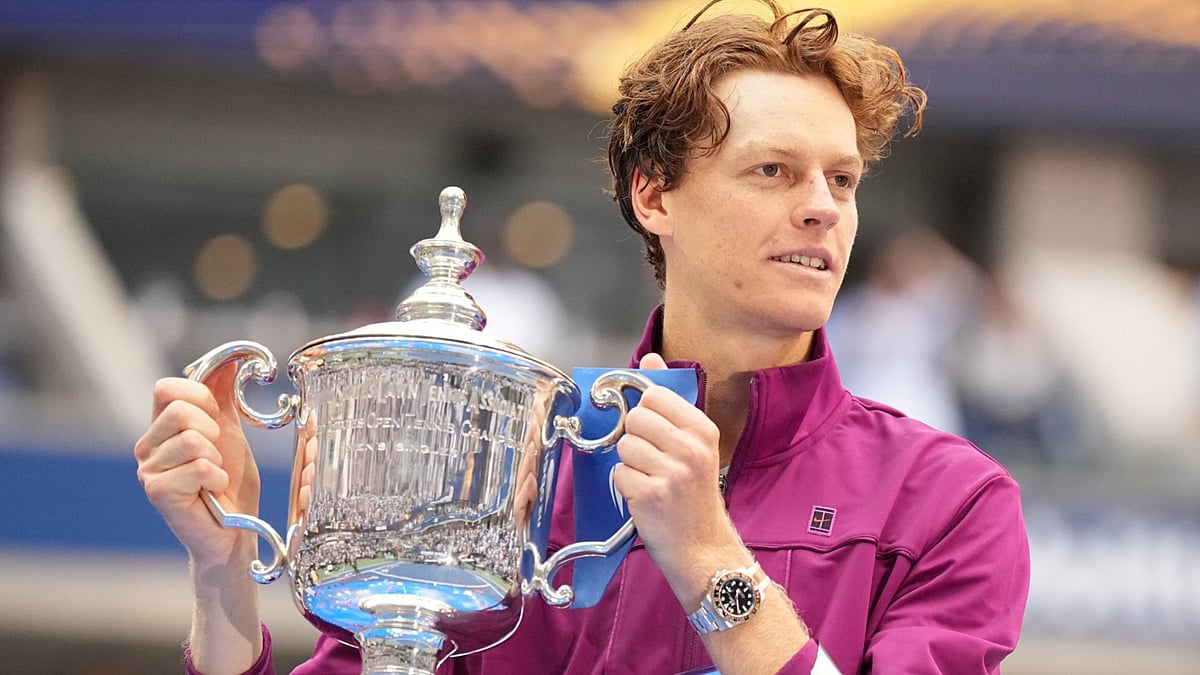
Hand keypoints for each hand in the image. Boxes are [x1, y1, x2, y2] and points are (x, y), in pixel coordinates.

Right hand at [134, 363, 260, 565]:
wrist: (234, 529)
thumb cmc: (230, 482)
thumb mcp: (230, 431)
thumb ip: (223, 396)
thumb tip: (230, 359)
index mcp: (160, 427)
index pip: (166, 388)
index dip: (200, 397)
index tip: (216, 419)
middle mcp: (147, 446)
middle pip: (180, 411)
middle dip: (213, 431)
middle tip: (216, 454)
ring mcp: (149, 470)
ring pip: (193, 440)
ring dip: (217, 458)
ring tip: (214, 475)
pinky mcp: (158, 493)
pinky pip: (198, 467)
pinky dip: (217, 477)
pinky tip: (212, 490)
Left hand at [613, 353, 740, 596]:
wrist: (702, 548)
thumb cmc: (694, 496)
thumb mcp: (693, 444)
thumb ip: (670, 400)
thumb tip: (650, 358)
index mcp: (703, 429)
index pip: (654, 395)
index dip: (646, 414)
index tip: (655, 433)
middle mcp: (691, 447)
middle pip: (634, 419)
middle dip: (635, 439)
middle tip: (652, 461)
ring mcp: (672, 471)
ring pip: (623, 445)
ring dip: (630, 464)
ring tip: (650, 480)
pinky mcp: (651, 494)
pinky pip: (619, 473)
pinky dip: (625, 486)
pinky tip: (645, 497)